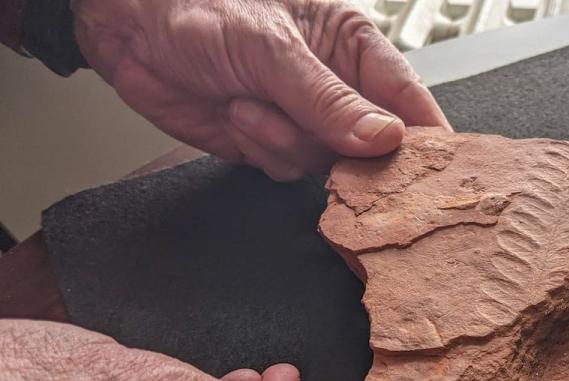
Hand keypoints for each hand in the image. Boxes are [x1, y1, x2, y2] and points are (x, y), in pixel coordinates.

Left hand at [72, 0, 449, 179]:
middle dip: (343, 147)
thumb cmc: (200, 7)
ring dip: (286, 141)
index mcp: (353, 45)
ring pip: (329, 163)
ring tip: (248, 102)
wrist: (130, 29)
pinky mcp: (272, 144)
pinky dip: (262, 151)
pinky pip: (289, 171)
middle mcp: (337, 85)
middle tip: (315, 134)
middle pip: (375, 144)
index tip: (432, 170)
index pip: (409, 98)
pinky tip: (237, 116)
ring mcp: (305, 118)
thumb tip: (385, 138)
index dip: (426, 137)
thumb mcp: (272, 48)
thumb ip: (329, 100)